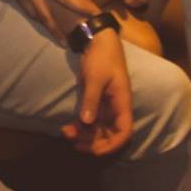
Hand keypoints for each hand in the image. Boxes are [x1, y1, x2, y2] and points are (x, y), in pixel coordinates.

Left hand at [61, 31, 132, 154]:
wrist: (97, 40)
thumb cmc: (102, 57)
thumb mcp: (96, 78)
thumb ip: (91, 99)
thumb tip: (87, 122)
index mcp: (122, 103)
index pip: (124, 132)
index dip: (113, 145)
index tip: (96, 150)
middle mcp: (116, 108)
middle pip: (109, 135)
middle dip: (93, 142)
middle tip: (74, 144)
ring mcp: (105, 106)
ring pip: (97, 129)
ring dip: (84, 135)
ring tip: (66, 134)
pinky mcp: (95, 102)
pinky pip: (89, 120)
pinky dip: (79, 126)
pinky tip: (67, 128)